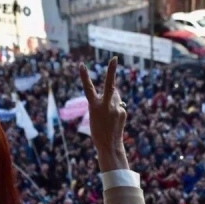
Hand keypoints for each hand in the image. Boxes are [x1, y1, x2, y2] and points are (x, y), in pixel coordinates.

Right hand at [80, 57, 127, 171]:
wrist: (108, 145)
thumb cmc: (98, 131)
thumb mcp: (96, 115)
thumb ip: (105, 101)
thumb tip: (116, 93)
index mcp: (94, 106)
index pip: (88, 88)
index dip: (84, 77)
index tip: (81, 65)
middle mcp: (105, 105)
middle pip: (109, 85)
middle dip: (111, 71)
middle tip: (114, 58)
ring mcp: (116, 108)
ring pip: (115, 97)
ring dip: (112, 101)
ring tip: (109, 115)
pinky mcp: (123, 112)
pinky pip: (119, 106)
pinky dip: (116, 110)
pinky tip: (115, 121)